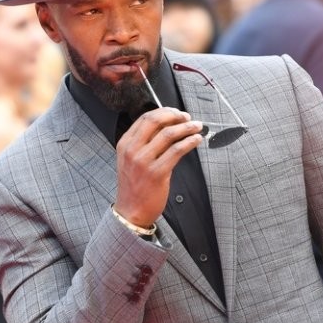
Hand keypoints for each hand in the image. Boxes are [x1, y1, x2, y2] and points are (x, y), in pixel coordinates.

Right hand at [114, 107, 202, 227]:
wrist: (131, 211)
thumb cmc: (134, 186)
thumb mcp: (131, 160)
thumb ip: (144, 143)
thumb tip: (167, 126)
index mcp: (125, 144)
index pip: (145, 118)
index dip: (164, 112)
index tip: (176, 113)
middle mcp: (132, 150)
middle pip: (156, 121)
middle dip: (175, 116)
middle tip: (187, 117)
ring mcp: (143, 161)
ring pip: (169, 134)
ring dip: (187, 127)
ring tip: (196, 127)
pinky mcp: (157, 173)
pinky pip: (177, 150)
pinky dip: (189, 142)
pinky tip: (196, 140)